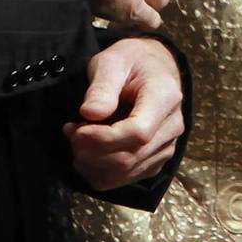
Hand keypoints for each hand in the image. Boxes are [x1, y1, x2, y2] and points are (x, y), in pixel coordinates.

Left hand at [67, 37, 184, 190]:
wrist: (152, 69)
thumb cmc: (131, 62)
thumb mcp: (112, 61)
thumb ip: (102, 87)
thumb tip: (90, 114)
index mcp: (164, 97)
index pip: (138, 132)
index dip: (103, 138)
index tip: (76, 129)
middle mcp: (172, 127)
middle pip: (130, 156)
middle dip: (90, 151)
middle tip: (70, 130)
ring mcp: (166, 147)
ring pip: (125, 173)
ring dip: (91, 163)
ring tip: (76, 138)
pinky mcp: (155, 161)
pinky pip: (124, 179)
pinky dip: (98, 171)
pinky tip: (86, 152)